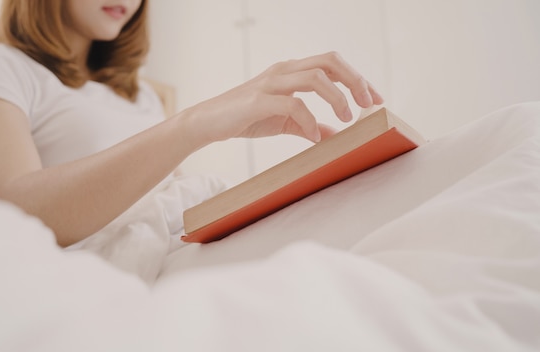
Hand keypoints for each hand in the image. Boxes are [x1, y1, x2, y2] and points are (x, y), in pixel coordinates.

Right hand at [183, 51, 383, 145]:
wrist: (208, 122)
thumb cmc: (245, 117)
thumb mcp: (284, 121)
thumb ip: (308, 125)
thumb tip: (333, 136)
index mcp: (292, 71)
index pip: (332, 64)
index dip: (358, 78)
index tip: (376, 99)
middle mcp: (284, 71)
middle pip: (329, 62)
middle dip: (355, 80)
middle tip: (369, 104)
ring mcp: (271, 83)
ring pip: (315, 77)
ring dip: (337, 98)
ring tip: (346, 119)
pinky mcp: (259, 100)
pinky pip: (293, 104)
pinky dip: (310, 121)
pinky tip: (315, 136)